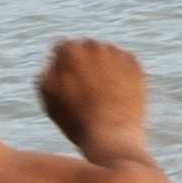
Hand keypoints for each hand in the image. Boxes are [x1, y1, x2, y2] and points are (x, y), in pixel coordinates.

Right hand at [38, 37, 152, 151]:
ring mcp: (116, 55)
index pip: (62, 48)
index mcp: (70, 51)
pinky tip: (116, 92)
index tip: (65, 82)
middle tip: (84, 89)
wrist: (111, 135)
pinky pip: (123, 63)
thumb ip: (46, 73)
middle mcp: (94, 47)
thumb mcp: (49, 97)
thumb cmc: (76, 120)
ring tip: (101, 94)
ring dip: (102, 67)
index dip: (61, 66)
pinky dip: (120, 73)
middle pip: (85, 49)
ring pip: (105, 55)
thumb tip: (54, 62)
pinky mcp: (135, 65)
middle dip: (83, 64)